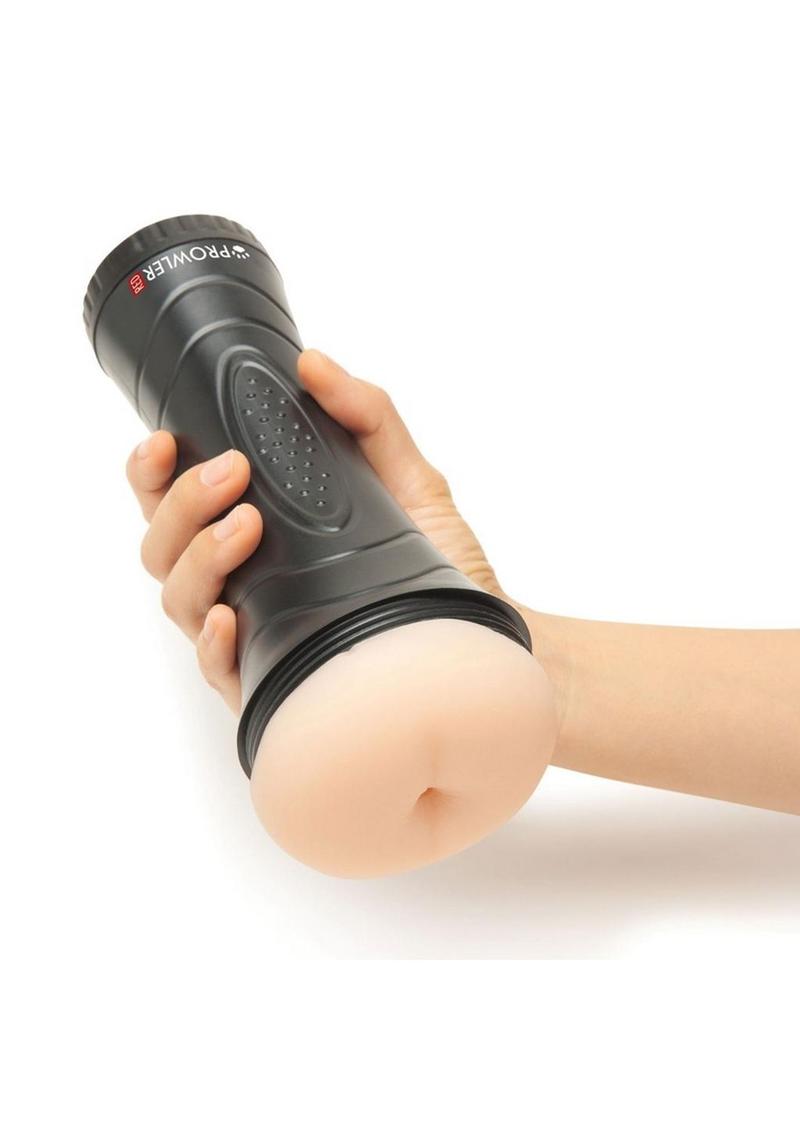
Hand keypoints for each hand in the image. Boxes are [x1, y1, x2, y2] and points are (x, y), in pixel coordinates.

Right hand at [126, 349, 510, 712]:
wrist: (481, 636)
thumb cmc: (436, 564)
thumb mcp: (409, 479)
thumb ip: (366, 417)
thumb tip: (314, 363)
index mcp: (256, 534)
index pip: (175, 503)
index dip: (152, 472)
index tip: (165, 440)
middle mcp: (242, 583)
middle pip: (163, 547)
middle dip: (181, 503)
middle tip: (231, 473)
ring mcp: (254, 634)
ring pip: (179, 600)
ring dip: (199, 556)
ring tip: (246, 524)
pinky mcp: (274, 682)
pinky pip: (217, 668)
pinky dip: (213, 639)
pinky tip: (232, 615)